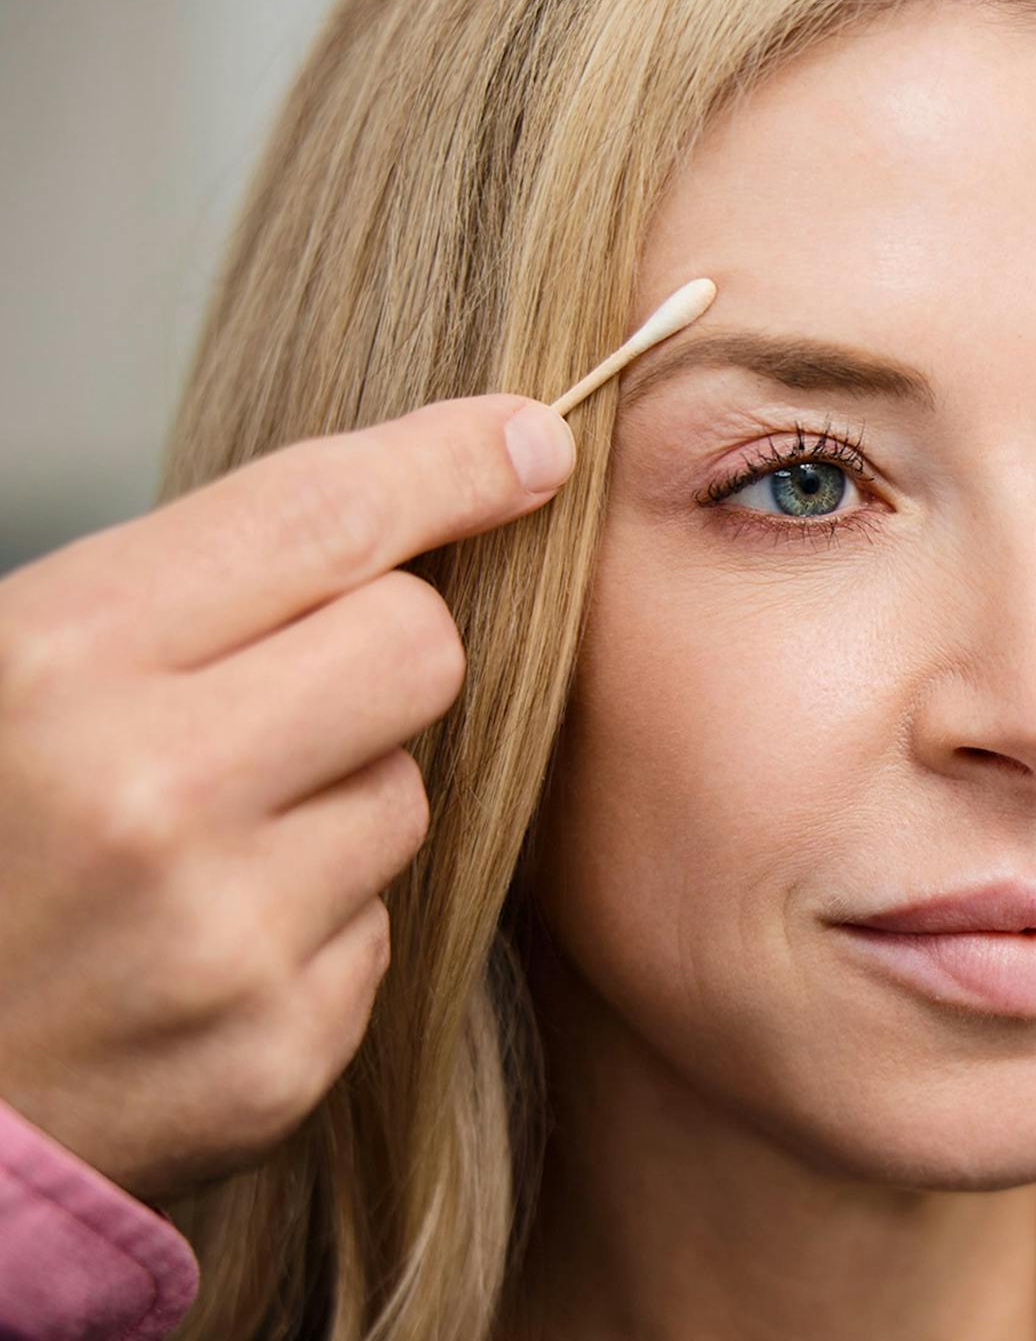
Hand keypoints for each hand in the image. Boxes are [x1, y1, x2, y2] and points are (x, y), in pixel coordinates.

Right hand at [0, 393, 574, 1205]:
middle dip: (380, 652)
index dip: (449, 462)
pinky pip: (382, 930)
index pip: (323, 515)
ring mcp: (222, 936)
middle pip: (420, 646)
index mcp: (55, 660)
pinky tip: (202, 952)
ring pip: (409, 794)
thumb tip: (408, 497)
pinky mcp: (278, 1050)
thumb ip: (175, 592)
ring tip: (202, 850)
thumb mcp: (7, 673)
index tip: (529, 439)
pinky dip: (317, 929)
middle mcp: (148, 793)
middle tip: (284, 694)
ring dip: (340, 802)